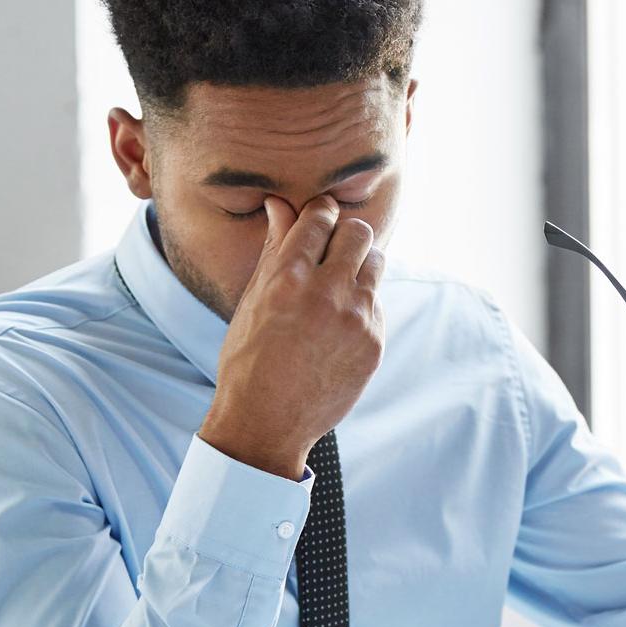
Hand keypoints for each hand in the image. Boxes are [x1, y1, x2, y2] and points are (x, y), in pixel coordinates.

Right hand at [199, 195, 385, 478]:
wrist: (267, 421)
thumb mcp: (252, 300)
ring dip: (360, 265)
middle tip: (334, 249)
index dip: (321, 213)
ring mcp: (356, 319)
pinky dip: (362, 304)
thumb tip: (281, 205)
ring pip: (376, 263)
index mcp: (289, 276)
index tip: (318, 222)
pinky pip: (377, 304)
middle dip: (347, 234)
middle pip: (359, 232)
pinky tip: (339, 324)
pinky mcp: (374, 343)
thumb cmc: (249, 357)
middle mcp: (327, 293)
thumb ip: (274, 249)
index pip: (321, 216)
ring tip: (339, 284)